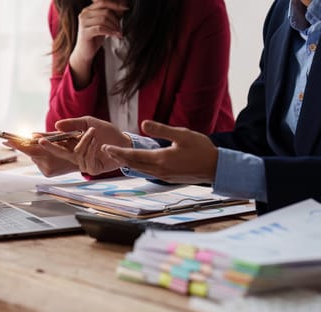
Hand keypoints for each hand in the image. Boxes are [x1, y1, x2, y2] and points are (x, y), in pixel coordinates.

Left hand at [3, 138, 78, 176]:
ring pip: (34, 157)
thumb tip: (31, 135)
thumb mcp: (62, 137)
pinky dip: (40, 157)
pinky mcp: (47, 174)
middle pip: (30, 152)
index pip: (29, 148)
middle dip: (24, 145)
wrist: (87, 162)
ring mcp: (47, 171)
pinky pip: (38, 162)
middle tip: (11, 140)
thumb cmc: (76, 145)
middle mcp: (47, 165)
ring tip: (45, 147)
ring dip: (35, 151)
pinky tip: (48, 155)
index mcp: (50, 154)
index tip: (6, 140)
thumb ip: (46, 136)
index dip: (17, 144)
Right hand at [39, 116, 131, 174]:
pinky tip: (98, 144)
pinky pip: (87, 160)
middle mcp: (75, 154)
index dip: (46, 139)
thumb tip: (56, 125)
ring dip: (85, 141)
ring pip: (76, 154)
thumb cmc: (106, 132)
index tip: (34, 136)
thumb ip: (73, 124)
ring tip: (93, 132)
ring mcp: (83, 163)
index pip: (56, 142)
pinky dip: (92, 149)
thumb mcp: (88, 123)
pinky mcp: (92, 169)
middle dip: (49, 147)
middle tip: (40, 141)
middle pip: (59, 152)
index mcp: (72, 143)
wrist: (123, 141)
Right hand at [69, 0, 127, 87]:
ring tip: (119, 33)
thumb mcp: (104, 24)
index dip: (115, 4)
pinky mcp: (85, 32)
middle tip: (120, 28)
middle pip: (105, 11)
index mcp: (88, 9)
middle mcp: (84, 14)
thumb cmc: (95, 37)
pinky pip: (101, 29)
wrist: (85, 52)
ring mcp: (83, 23)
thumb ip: (112, 14)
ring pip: (104, 19)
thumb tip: (123, 6)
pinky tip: (115, 36)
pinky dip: (110, 32)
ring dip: (114, 26)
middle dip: (116, 19)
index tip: (126, 8)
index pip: (103, 2)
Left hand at [101, 121, 218, 183]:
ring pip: (139, 169)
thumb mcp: (182, 134)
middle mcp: (159, 170)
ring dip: (127, 163)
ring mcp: (163, 176)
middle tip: (105, 150)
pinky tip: (135, 163)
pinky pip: (147, 172)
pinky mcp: (167, 178)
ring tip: (116, 156)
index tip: (106, 147)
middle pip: (133, 164)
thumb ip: (161, 129)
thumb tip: (143, 123)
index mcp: (161, 159)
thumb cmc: (201, 149)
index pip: (134, 156)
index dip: (118, 152)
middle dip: (118, 157)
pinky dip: (137, 167)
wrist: (215, 168)